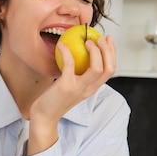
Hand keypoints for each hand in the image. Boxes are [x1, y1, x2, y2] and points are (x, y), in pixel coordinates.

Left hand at [28, 36, 115, 154]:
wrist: (44, 117)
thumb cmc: (54, 100)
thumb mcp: (71, 86)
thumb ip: (77, 74)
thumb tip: (76, 53)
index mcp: (92, 88)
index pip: (110, 70)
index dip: (112, 53)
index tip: (107, 40)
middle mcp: (89, 89)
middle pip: (109, 68)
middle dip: (108, 50)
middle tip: (100, 38)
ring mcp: (78, 88)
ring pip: (97, 68)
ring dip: (95, 51)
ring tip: (87, 41)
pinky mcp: (66, 86)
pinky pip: (70, 64)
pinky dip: (67, 52)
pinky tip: (61, 46)